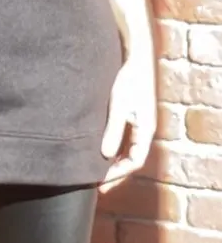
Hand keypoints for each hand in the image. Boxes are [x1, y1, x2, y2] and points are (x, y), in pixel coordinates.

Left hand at [99, 55, 156, 193]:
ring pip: (128, 150)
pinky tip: (100, 152)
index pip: (135, 161)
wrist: (135, 57)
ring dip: (114, 162)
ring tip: (97, 172)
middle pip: (132, 159)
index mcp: (146, 130)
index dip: (118, 175)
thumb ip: (113, 131)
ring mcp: (139, 123)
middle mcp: (144, 129)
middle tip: (98, 186)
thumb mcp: (119, 106)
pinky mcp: (132, 116)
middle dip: (115, 172)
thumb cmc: (128, 79)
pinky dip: (114, 149)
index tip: (101, 184)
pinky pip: (125, 140)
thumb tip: (104, 155)